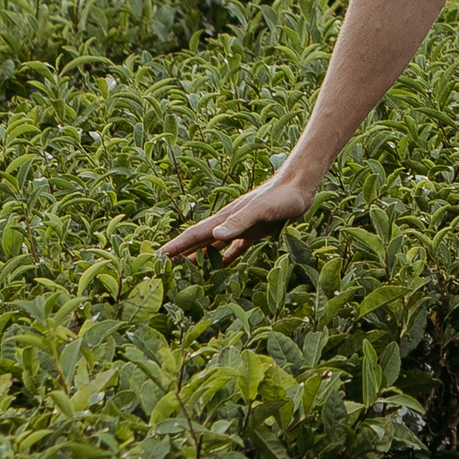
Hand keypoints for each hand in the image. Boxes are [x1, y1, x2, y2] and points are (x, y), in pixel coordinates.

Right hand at [160, 173, 317, 263]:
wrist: (300, 187)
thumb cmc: (281, 197)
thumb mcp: (261, 210)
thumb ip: (239, 222)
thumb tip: (214, 235)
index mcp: (225, 218)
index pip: (194, 235)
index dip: (177, 246)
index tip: (158, 257)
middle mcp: (229, 223)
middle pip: (200, 241)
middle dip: (182, 253)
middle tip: (164, 268)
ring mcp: (242, 227)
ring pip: (214, 245)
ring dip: (201, 256)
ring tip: (187, 271)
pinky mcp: (256, 231)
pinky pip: (236, 248)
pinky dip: (225, 257)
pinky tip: (221, 266)